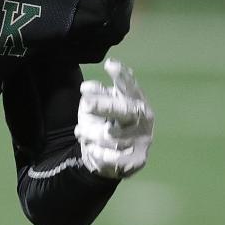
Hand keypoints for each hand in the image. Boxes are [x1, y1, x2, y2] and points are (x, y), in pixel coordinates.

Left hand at [75, 58, 153, 178]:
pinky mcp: (138, 159)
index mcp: (135, 100)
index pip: (129, 86)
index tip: (110, 65)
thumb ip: (95, 95)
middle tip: (86, 104)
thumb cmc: (105, 123)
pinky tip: (91, 149)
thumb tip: (87, 88)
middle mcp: (144, 118)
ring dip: (92, 134)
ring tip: (80, 132)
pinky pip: (114, 156)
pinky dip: (99, 152)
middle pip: (126, 110)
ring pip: (113, 136)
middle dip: (105, 106)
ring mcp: (143, 139)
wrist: (108, 157)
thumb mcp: (97, 107)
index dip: (122, 76)